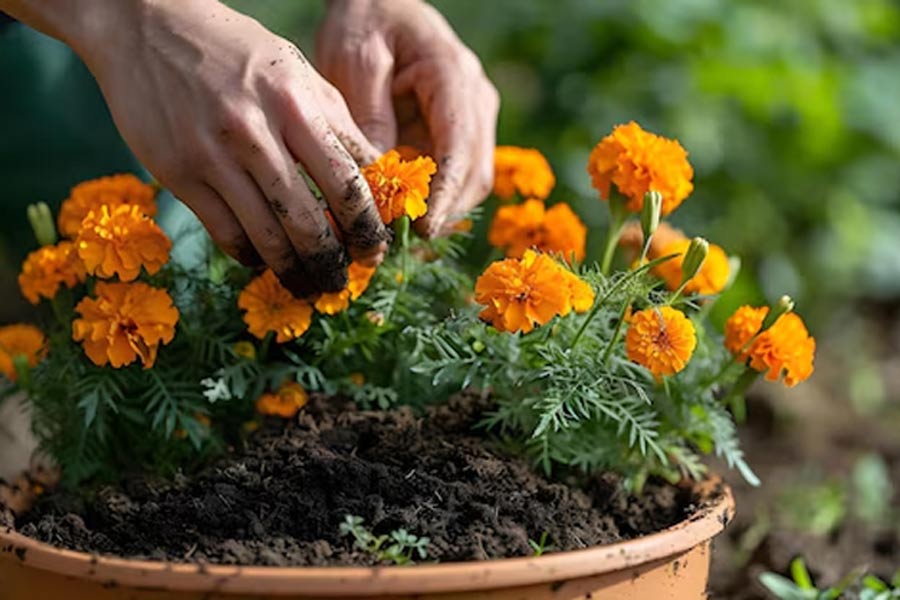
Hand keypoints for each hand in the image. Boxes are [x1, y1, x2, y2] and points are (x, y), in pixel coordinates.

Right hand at [61, 0, 389, 295]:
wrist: (146, 26)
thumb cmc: (235, 51)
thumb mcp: (296, 71)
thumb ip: (337, 123)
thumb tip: (377, 174)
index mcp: (295, 104)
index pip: (345, 183)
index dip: (366, 228)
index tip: (374, 251)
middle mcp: (255, 133)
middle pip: (307, 223)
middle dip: (332, 263)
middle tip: (341, 283)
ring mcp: (212, 156)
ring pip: (265, 237)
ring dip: (293, 271)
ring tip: (308, 284)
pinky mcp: (178, 174)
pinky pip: (225, 233)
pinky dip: (250, 255)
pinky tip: (263, 259)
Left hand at [317, 0, 498, 236]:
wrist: (379, 2)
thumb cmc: (364, 22)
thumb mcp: (355, 60)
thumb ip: (370, 115)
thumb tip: (379, 180)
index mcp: (452, 76)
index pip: (460, 147)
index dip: (445, 194)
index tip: (422, 227)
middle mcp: (475, 98)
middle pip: (476, 172)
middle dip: (443, 211)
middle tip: (400, 239)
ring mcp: (474, 115)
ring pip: (472, 180)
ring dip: (440, 209)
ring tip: (398, 231)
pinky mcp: (461, 130)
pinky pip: (457, 174)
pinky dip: (435, 196)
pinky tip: (402, 211)